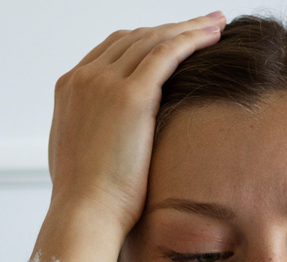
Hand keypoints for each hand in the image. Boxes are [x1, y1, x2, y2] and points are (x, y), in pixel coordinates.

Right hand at [31, 12, 225, 261]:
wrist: (85, 214)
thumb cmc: (89, 199)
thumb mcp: (83, 154)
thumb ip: (95, 130)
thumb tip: (112, 134)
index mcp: (69, 88)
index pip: (112, 49)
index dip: (147, 41)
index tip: (174, 40)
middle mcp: (83, 77)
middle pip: (134, 37)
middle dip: (171, 28)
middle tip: (203, 23)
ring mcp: (104, 82)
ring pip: (153, 40)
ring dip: (188, 28)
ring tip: (217, 23)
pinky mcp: (130, 95)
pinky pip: (167, 52)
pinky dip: (192, 38)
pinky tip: (213, 35)